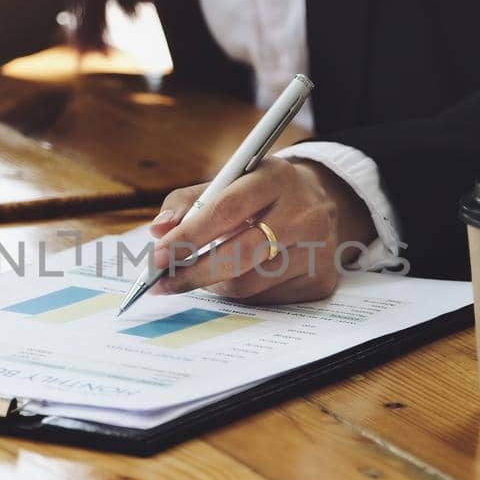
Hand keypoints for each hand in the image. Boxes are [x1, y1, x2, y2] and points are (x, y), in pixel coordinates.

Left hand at [146, 157, 377, 304]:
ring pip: (248, 284)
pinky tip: (238, 278)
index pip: (226, 209)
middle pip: (238, 254)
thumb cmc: (262, 195)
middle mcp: (304, 213)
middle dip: (192, 273)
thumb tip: (159, 231)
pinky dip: (242, 294)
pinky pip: (265, 301)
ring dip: (214, 285)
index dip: (188, 236)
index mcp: (276, 178)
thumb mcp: (229, 182)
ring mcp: (317, 250)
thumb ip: (187, 202)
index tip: (158, 256)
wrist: (322, 205)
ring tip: (201, 275)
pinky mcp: (320, 281)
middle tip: (163, 283)